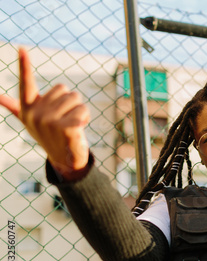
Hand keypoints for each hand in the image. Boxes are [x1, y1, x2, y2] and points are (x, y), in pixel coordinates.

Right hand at [0, 48, 89, 179]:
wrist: (65, 161)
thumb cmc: (50, 136)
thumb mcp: (31, 121)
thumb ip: (16, 107)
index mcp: (28, 109)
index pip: (26, 84)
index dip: (24, 66)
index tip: (21, 48)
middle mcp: (36, 115)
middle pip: (64, 90)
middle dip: (70, 102)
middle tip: (65, 119)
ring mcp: (50, 122)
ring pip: (76, 99)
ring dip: (79, 110)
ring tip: (72, 124)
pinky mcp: (66, 128)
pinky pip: (83, 111)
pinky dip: (85, 118)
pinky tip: (79, 130)